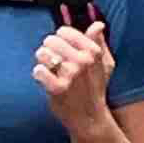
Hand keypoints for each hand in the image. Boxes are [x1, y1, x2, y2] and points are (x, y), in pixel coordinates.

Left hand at [33, 19, 114, 134]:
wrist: (90, 118)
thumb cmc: (95, 89)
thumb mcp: (105, 65)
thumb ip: (99, 43)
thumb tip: (98, 24)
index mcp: (93, 51)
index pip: (64, 31)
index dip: (59, 38)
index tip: (62, 48)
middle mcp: (82, 61)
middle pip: (50, 40)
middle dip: (48, 49)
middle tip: (53, 60)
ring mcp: (70, 74)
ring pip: (42, 53)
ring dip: (42, 60)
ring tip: (48, 68)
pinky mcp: (58, 88)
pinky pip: (39, 71)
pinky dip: (38, 73)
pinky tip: (45, 78)